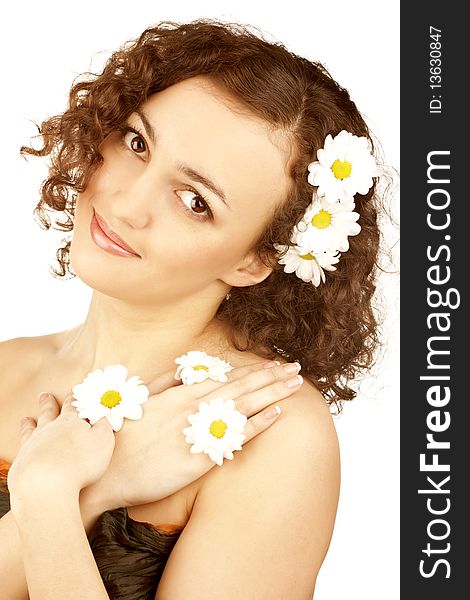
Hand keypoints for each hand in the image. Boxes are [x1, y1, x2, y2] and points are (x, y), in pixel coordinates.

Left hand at [8, 394, 114, 505]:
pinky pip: (22, 447)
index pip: (73, 406)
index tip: (72, 391)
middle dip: (48, 403)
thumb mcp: (103, 441)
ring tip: (27, 419)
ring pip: (32, 428)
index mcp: (71, 422)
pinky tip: (22, 446)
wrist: (46, 483)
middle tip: (45, 395)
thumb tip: (104, 415)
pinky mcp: (22, 460)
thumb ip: (104, 426)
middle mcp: (50, 428)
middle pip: (49, 412)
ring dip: (30, 423)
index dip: (73, 398)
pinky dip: (21, 444)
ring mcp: (34, 443)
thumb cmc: (80, 462)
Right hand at [83, 361, 302, 510]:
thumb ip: (166, 383)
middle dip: (271, 377)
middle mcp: (194, 407)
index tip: (273, 364)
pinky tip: (278, 414)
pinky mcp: (201, 456)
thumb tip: (186, 371)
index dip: (252, 370)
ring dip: (273, 393)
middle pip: (242, 388)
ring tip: (295, 384)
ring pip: (245, 406)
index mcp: (182, 394)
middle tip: (295, 368)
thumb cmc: (122, 435)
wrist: (107, 471)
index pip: (226, 377)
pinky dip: (259, 424)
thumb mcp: (141, 400)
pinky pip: (235, 437)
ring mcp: (199, 430)